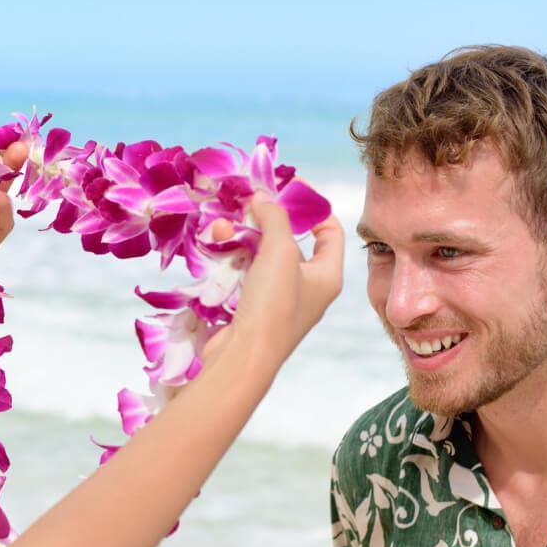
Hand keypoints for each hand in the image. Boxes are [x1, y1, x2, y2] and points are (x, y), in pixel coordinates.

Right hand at [209, 199, 343, 366]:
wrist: (244, 357)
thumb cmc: (273, 305)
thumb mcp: (280, 252)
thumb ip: (274, 218)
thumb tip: (263, 197)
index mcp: (327, 276)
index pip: (331, 232)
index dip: (314, 207)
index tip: (291, 188)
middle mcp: (308, 288)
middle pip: (291, 241)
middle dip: (267, 220)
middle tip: (248, 202)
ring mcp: (279, 300)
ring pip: (262, 256)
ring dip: (243, 237)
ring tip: (222, 225)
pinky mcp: (253, 308)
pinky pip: (245, 272)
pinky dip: (232, 257)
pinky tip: (215, 245)